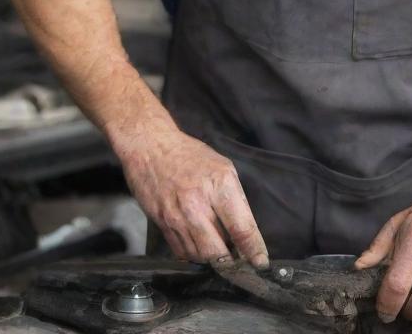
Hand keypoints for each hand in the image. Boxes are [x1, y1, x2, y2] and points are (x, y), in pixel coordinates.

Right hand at [118, 127, 268, 267]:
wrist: (150, 148)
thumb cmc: (190, 156)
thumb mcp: (223, 167)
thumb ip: (235, 199)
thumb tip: (244, 231)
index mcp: (219, 185)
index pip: (242, 228)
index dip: (254, 250)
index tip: (261, 262)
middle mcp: (198, 204)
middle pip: (219, 252)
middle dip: (232, 263)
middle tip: (240, 262)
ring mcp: (177, 217)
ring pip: (200, 256)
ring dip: (213, 259)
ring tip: (220, 251)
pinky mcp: (162, 225)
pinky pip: (182, 253)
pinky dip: (194, 254)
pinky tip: (201, 245)